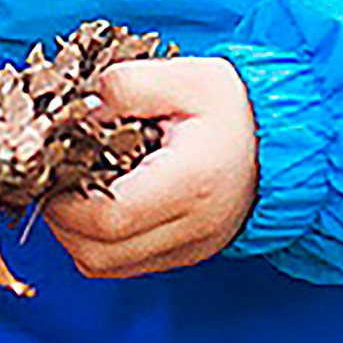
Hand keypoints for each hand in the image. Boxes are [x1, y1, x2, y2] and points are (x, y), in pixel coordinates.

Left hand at [44, 51, 258, 279]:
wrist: (285, 140)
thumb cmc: (238, 107)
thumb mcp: (186, 75)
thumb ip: (127, 85)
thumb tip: (79, 112)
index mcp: (190, 182)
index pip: (109, 217)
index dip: (66, 199)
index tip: (57, 168)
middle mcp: (191, 228)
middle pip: (98, 255)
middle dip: (63, 220)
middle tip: (59, 178)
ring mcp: (190, 248)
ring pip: (105, 266)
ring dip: (77, 234)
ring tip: (79, 188)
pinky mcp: (186, 255)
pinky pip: (125, 265)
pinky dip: (101, 242)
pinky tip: (104, 201)